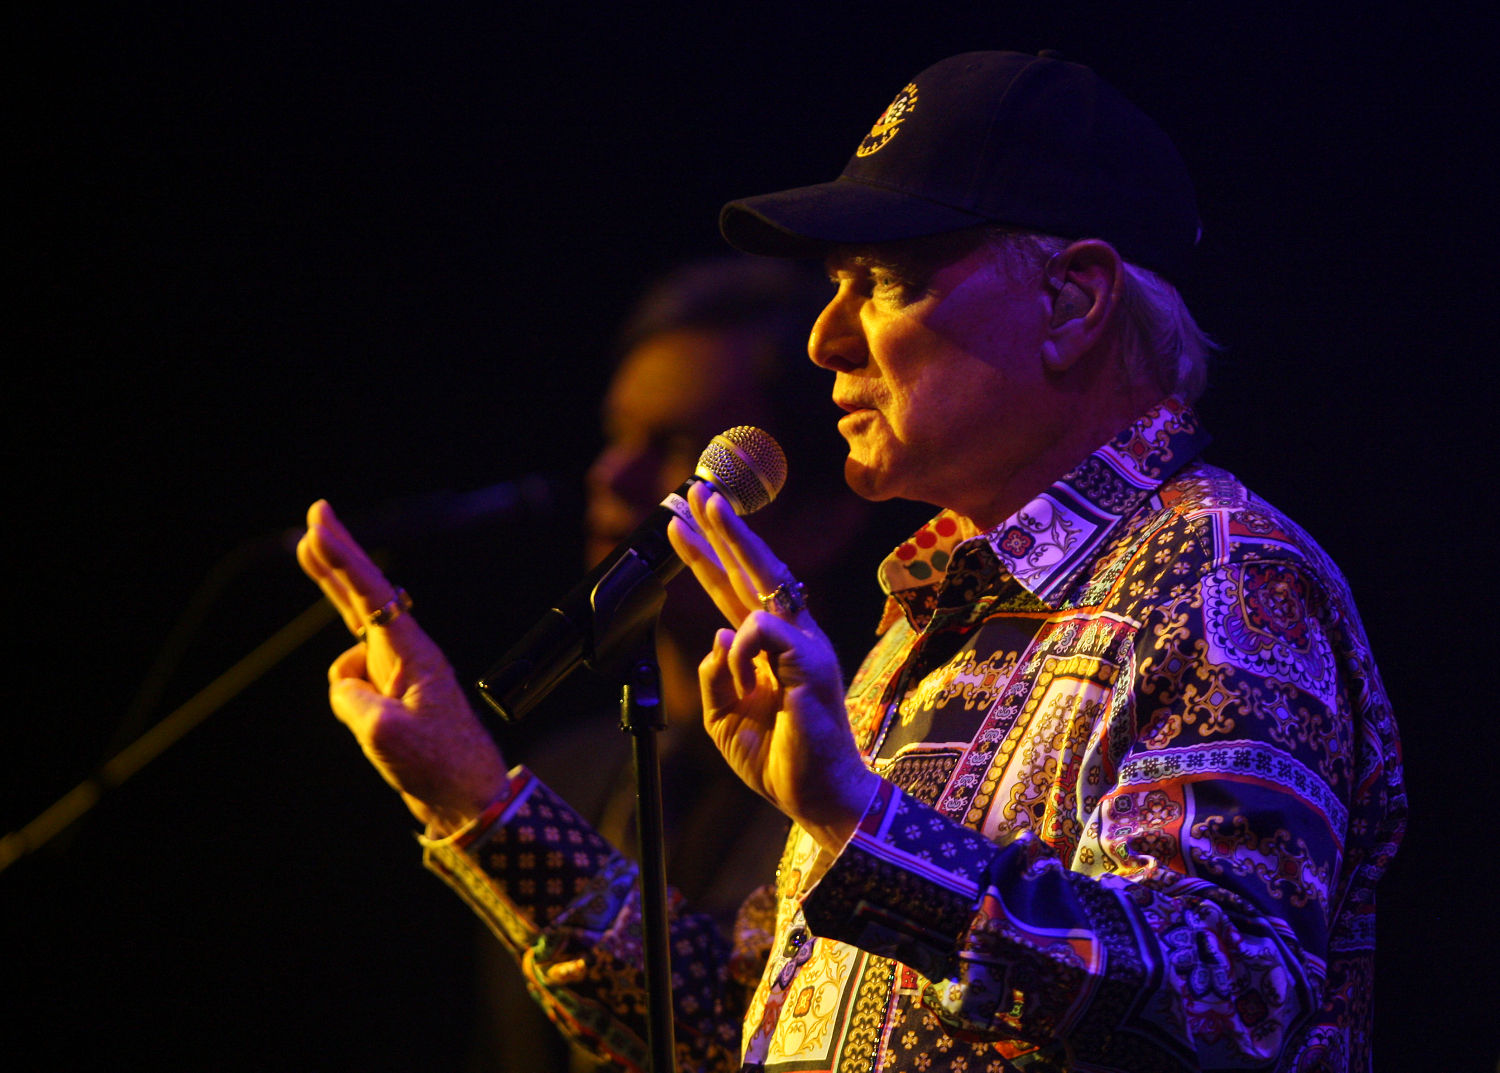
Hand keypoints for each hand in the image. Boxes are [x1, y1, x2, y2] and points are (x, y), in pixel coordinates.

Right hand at [296, 500, 506, 835]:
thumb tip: (347, 686)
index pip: (370, 595)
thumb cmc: (438, 767)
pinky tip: (375, 733)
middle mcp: (406, 655)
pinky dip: (351, 706)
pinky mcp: (392, 697)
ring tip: (387, 731)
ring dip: (348, 690)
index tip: (320, 522)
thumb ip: (353, 700)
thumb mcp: (384, 735)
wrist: (467, 799)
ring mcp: (399, 675)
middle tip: (315, 522)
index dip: (342, 557)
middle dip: (335, 563)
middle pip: (362, 598)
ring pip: (351, 655)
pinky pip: (352, 691)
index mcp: (413, 654)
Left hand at [667, 482, 879, 851]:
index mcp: (771, 651)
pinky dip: (741, 651)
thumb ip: (715, 674)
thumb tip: (718, 632)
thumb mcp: (724, 717)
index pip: (734, 594)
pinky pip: (760, 631)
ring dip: (730, 537)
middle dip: (722, 527)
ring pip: (763, 576)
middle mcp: (791, 638)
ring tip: (701, 507)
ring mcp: (804, 644)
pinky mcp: (811, 659)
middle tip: (695, 490)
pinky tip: (749, 682)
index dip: (709, 558)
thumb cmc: (779, 759)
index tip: (683, 525)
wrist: (819, 797)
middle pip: (751, 570)